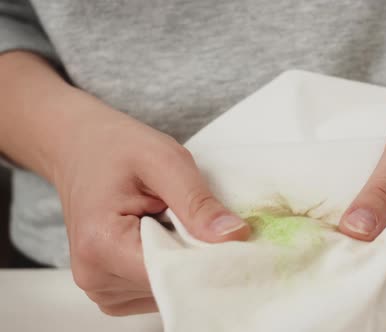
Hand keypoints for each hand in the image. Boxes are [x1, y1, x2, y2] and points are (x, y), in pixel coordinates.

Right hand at [52, 91, 249, 314]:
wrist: (79, 148)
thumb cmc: (116, 148)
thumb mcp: (164, 160)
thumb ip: (198, 202)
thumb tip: (236, 236)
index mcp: (101, 244)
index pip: (172, 275)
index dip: (210, 260)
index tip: (237, 241)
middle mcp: (95, 276)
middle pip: (171, 286)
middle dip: (200, 259)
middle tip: (210, 223)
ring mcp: (101, 289)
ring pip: (168, 290)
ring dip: (186, 261)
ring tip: (177, 224)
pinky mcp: (112, 290)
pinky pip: (157, 289)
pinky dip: (172, 265)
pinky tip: (166, 237)